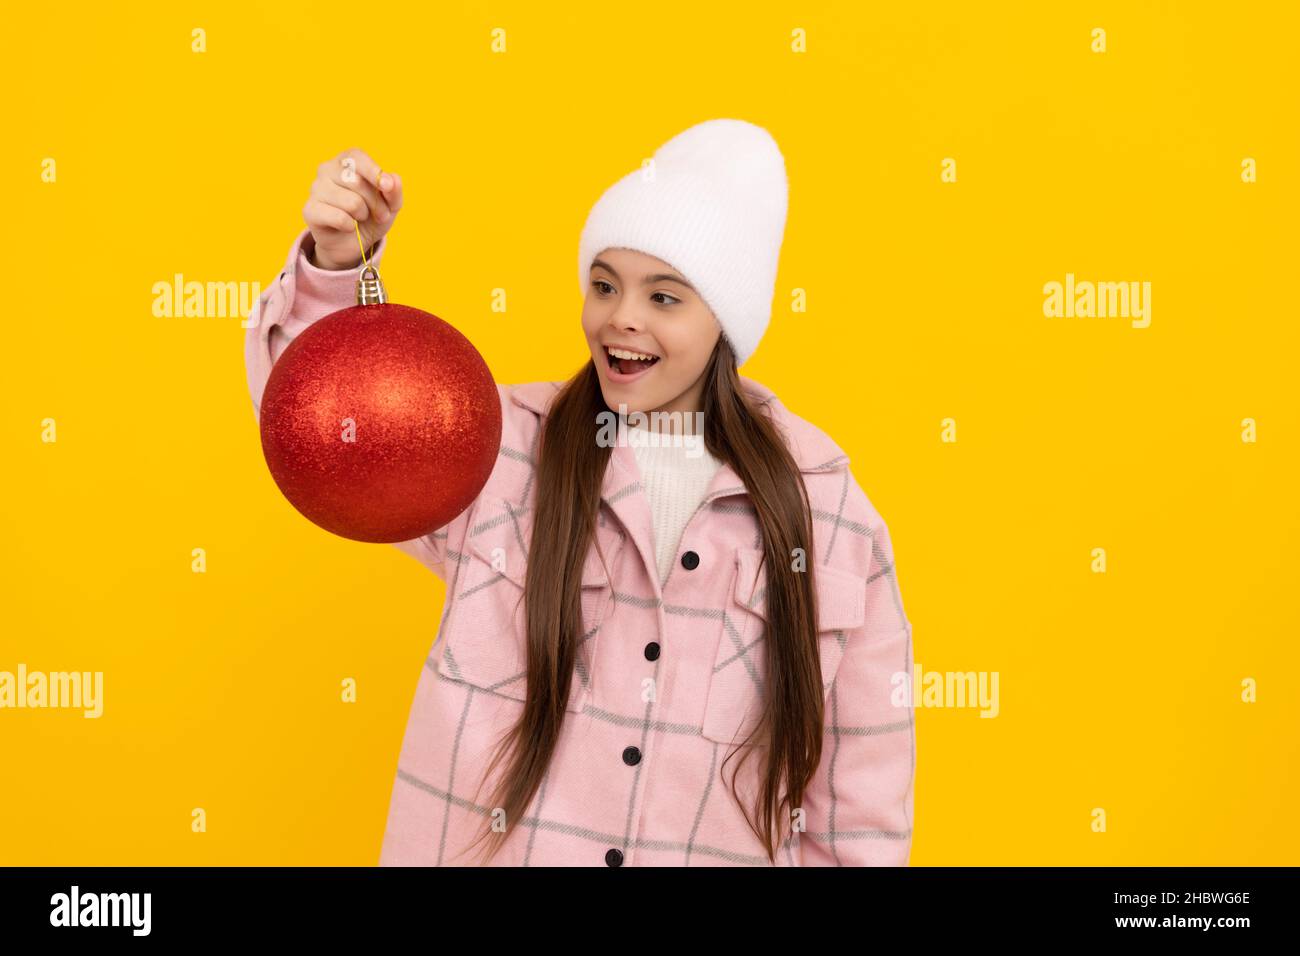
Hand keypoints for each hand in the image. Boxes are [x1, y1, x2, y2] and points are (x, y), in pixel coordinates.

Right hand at [302, 148, 403, 269]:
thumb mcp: (390, 205)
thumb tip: (392, 180)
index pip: (356, 157)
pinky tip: (348, 227)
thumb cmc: (370, 216)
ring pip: (351, 202)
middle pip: (357, 182)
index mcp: (345, 161)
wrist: (352, 242)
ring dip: (363, 215)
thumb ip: (394, 190)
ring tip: (360, 219)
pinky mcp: (310, 209)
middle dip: (376, 203)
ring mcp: (316, 188)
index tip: (387, 187)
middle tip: (380, 215)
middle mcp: (327, 170)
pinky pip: (339, 218)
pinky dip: (350, 226)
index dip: (373, 171)